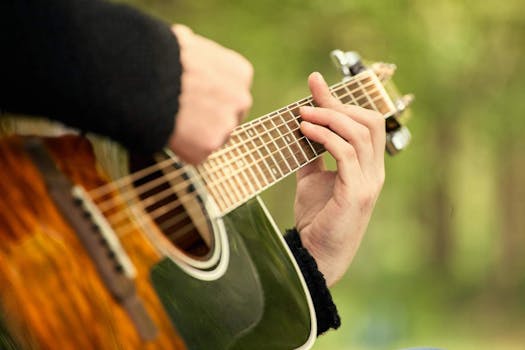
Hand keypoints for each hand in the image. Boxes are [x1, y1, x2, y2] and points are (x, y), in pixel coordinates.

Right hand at [169, 25, 252, 163]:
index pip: (233, 93)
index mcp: (240, 73)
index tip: (194, 98)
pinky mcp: (209, 147)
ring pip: (213, 137)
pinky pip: (196, 154)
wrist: (147, 77)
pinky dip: (182, 149)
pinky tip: (168, 133)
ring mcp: (227, 126)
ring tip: (170, 120)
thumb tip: (186, 45)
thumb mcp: (187, 43)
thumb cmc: (161, 56)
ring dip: (196, 135)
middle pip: (228, 118)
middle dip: (209, 120)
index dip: (211, 98)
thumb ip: (198, 56)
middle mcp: (241, 101)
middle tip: (183, 115)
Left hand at [295, 72, 385, 286]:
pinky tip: (305, 130)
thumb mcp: (312, 180)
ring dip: (330, 117)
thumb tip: (301, 128)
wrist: (316, 255)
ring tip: (303, 114)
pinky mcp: (356, 193)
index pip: (366, 123)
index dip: (342, 100)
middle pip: (369, 122)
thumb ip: (312, 155)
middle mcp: (374, 172)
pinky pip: (346, 154)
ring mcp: (368, 182)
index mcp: (367, 167)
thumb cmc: (317, 219)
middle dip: (338, 105)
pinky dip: (325, 137)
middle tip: (308, 100)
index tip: (315, 82)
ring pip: (360, 133)